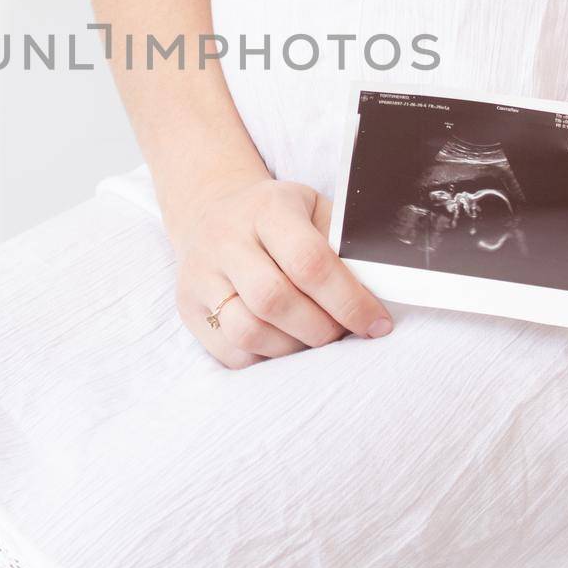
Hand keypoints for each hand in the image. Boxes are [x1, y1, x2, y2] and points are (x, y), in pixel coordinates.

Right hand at [169, 173, 393, 367]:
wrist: (213, 212)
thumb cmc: (279, 217)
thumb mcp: (314, 211)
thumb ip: (345, 245)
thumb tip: (380, 292)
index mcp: (267, 208)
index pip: (309, 261)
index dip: (348, 300)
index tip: (377, 324)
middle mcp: (226, 238)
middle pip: (274, 300)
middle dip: (321, 329)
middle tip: (343, 333)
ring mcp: (200, 274)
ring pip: (248, 331)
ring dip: (293, 348)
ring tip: (312, 339)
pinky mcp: (187, 306)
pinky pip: (229, 352)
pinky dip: (265, 359)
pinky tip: (283, 343)